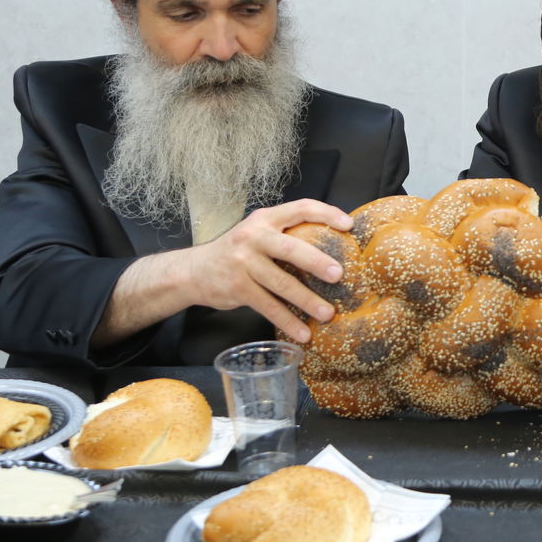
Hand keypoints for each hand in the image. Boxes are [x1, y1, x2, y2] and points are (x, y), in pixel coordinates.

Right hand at [179, 199, 351, 342]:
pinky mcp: (237, 289)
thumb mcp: (258, 233)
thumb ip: (286, 235)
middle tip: (339, 274)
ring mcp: (243, 263)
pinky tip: (303, 333)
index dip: (326, 214)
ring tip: (328, 313)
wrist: (193, 271)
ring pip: (281, 284)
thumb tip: (333, 247)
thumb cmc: (238, 252)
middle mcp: (253, 237)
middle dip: (316, 261)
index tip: (348, 226)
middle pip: (289, 248)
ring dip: (307, 301)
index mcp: (265, 219)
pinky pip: (268, 307)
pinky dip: (288, 321)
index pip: (300, 208)